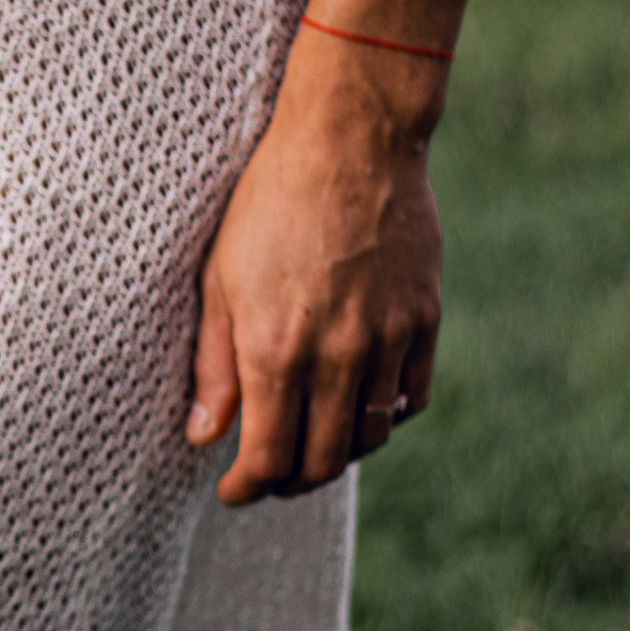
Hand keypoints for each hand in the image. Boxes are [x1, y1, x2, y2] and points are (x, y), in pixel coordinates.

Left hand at [187, 34, 441, 501]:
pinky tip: (357, 409)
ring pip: (368, 437)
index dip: (246, 489)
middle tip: (268, 477)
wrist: (351, 140)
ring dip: (337, 456)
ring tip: (309, 445)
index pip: (267, 458)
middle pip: (322, 462)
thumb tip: (205, 436)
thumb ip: (214, 365)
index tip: (232, 490)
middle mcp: (337, 354)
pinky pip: (410, 399)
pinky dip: (383, 419)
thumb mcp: (218, 279)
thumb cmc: (269, 202)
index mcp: (276, 348)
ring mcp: (389, 339)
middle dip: (288, 484)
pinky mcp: (424, 320)